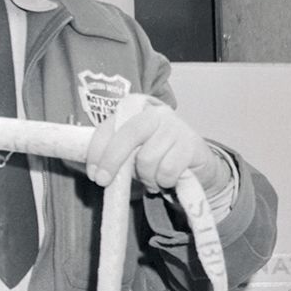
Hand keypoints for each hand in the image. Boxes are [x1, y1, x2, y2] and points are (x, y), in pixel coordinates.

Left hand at [85, 96, 225, 198]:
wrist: (197, 165)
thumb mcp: (134, 151)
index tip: (93, 173)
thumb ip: (116, 152)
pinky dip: (164, 181)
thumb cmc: (159, 157)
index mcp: (137, 108)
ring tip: (152, 179)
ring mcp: (176, 127)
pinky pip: (167, 170)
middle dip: (112, 162)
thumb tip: (95, 168)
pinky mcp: (191, 144)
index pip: (111, 127)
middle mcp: (157, 113)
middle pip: (128, 135)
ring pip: (148, 159)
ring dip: (147, 177)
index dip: (98, 151)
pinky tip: (167, 179)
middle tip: (105, 182)